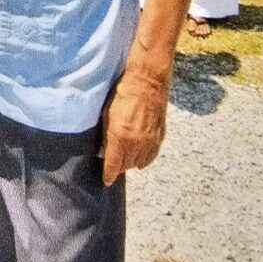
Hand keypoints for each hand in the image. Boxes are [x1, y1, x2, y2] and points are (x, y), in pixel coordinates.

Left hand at [101, 65, 169, 185]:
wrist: (147, 80)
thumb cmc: (123, 92)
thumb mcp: (107, 113)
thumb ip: (105, 135)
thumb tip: (103, 150)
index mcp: (121, 138)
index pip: (114, 166)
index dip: (108, 175)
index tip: (105, 180)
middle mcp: (137, 144)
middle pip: (126, 166)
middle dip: (118, 166)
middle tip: (111, 161)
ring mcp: (150, 141)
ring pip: (139, 162)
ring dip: (130, 162)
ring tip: (123, 157)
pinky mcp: (159, 136)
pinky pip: (150, 156)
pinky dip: (143, 158)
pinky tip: (139, 155)